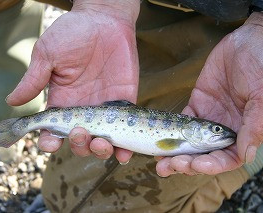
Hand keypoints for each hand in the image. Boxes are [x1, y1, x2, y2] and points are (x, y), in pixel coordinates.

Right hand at [6, 0, 139, 162]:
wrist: (105, 19)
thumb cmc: (73, 32)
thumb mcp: (48, 54)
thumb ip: (34, 79)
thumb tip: (11, 101)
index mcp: (61, 101)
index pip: (52, 130)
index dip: (49, 141)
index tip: (50, 142)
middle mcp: (82, 110)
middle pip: (77, 141)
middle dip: (77, 145)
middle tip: (80, 132)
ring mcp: (103, 109)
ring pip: (99, 142)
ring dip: (99, 151)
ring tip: (101, 143)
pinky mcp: (123, 105)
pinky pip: (124, 132)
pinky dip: (124, 149)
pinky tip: (123, 154)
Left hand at [156, 12, 262, 175]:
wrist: (247, 40)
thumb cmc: (261, 66)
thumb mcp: (261, 95)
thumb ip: (254, 125)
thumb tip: (247, 154)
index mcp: (244, 130)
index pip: (228, 158)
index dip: (212, 165)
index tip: (196, 165)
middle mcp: (225, 129)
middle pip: (204, 154)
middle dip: (187, 163)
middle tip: (169, 166)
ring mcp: (209, 118)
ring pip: (189, 144)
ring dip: (174, 155)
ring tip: (160, 163)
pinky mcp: (197, 105)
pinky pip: (181, 123)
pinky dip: (170, 135)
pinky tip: (158, 144)